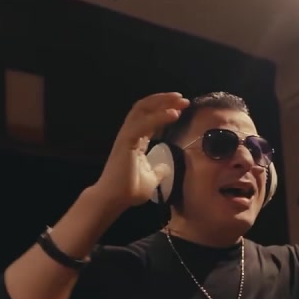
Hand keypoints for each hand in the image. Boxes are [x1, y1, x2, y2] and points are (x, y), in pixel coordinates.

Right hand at [94, 92, 188, 207]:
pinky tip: (173, 114)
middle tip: (183, 99)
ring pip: (143, 109)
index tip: (181, 107)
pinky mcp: (126, 140)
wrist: (114, 199)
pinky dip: (158, 117)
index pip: (150, 117)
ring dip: (162, 102)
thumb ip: (158, 171)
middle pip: (146, 107)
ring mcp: (127, 135)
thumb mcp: (151, 179)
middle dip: (165, 100)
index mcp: (136, 140)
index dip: (164, 109)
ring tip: (180, 100)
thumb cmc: (129, 190)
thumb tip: (165, 168)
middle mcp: (130, 133)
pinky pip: (143, 123)